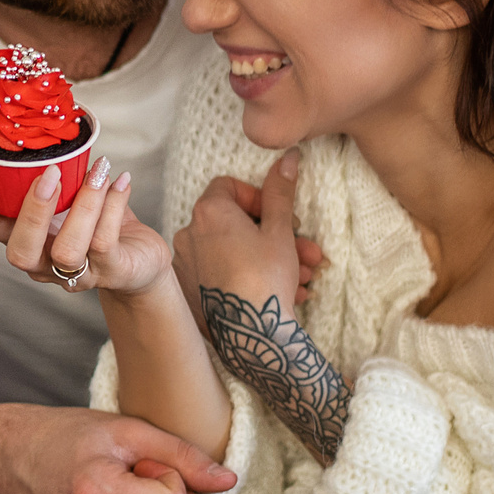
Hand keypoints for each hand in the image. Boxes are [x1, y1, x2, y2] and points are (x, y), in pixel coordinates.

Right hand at [0, 156, 172, 296]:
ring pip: (67, 250)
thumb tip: (44, 127)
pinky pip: (104, 242)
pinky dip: (114, 205)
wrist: (141, 258)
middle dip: (32, 211)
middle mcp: (43, 261)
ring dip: (83, 205)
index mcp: (24, 237)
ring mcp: (76, 273)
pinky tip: (120, 180)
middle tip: (51, 173)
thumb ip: (53, 175)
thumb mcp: (70, 196)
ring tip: (99, 171)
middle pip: (20, 252)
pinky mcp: (111, 272)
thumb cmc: (100, 223)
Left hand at [172, 156, 322, 324]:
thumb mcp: (279, 230)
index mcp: (208, 212)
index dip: (258, 197)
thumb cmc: (266, 278)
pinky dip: (250, 276)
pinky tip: (284, 291)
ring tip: (304, 276)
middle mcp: (189, 234)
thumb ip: (280, 192)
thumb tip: (286, 157)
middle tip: (307, 250)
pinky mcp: (189, 290)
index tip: (279, 214)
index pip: (228, 187)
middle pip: (235, 222)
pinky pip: (223, 273)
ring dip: (270, 258)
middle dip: (275, 235)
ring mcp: (187, 264)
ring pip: (234, 251)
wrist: (252, 337)